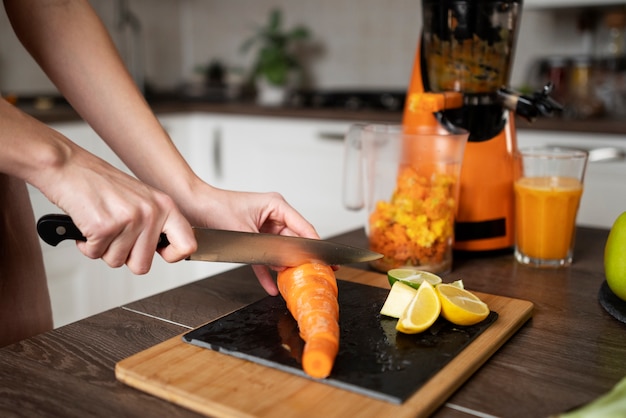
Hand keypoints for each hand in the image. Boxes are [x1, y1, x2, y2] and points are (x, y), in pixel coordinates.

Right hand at [38, 144, 196, 274]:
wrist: (69, 167)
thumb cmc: (102, 185)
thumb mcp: (142, 199)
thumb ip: (158, 224)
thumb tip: (171, 251)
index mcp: (166, 205)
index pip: (188, 246)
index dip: (172, 256)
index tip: (159, 252)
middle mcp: (151, 212)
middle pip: (143, 265)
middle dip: (124, 256)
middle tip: (115, 235)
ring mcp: (129, 219)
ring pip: (117, 261)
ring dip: (103, 248)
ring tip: (101, 223)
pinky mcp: (105, 226)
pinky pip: (95, 254)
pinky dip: (87, 244)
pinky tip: (88, 223)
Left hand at [180, 183, 319, 294]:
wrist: (193, 206)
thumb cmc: (215, 207)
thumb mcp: (244, 230)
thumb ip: (266, 248)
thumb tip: (283, 264)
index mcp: (276, 205)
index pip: (304, 227)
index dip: (316, 245)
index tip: (327, 259)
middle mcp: (273, 216)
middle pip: (295, 241)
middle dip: (301, 259)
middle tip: (314, 274)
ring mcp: (263, 228)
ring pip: (280, 251)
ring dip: (284, 267)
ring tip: (295, 282)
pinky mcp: (253, 240)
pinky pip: (264, 259)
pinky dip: (267, 272)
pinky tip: (272, 286)